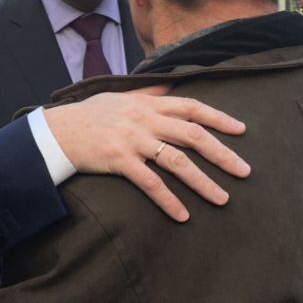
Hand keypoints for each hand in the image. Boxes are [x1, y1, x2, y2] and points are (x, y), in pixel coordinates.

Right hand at [42, 86, 249, 222]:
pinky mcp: (119, 160)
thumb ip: (147, 93)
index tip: (242, 131)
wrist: (57, 131)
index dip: (219, 118)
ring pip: (177, 161)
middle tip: (245, 171)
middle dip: (222, 154)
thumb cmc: (89, 115)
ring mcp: (133, 140)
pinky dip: (169, 200)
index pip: (191, 107)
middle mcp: (144, 119)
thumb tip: (170, 87)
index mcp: (148, 103)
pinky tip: (182, 215)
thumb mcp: (119, 97)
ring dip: (203, 182)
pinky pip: (150, 183)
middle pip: (192, 135)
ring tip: (222, 198)